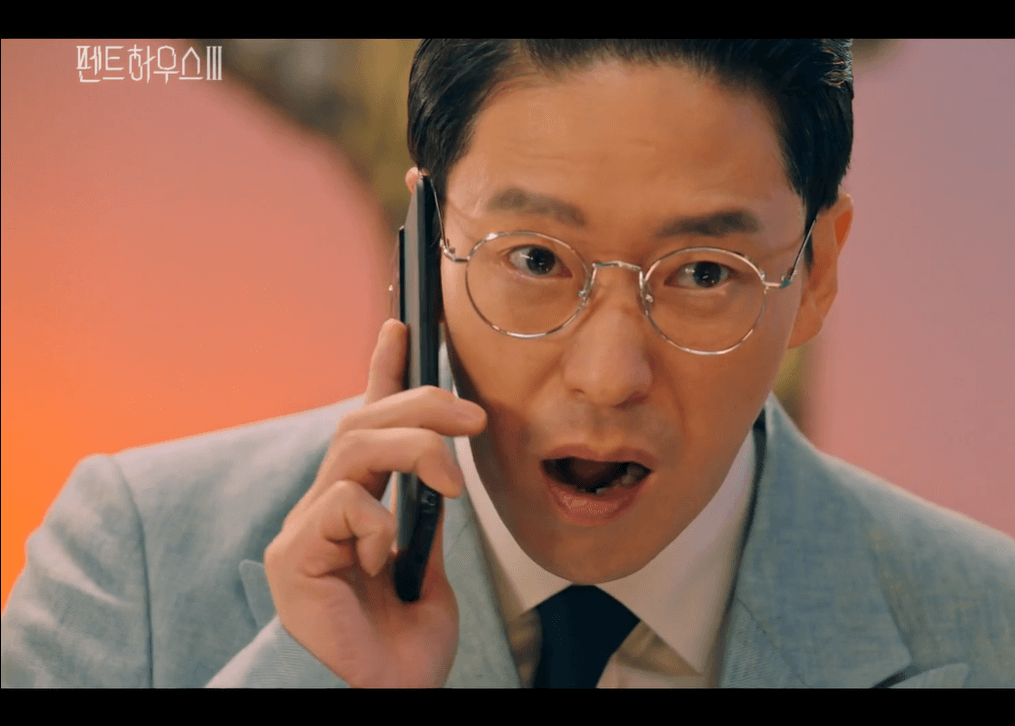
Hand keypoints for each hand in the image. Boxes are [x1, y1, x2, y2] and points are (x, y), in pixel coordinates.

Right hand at [264, 319, 485, 687]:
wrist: (379, 700)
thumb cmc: (398, 650)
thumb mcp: (427, 570)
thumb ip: (424, 521)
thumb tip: (441, 473)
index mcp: (359, 508)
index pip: (367, 423)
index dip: (383, 372)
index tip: (402, 327)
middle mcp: (325, 510)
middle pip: (362, 423)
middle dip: (421, 403)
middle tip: (474, 416)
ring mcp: (305, 531)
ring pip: (354, 448)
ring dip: (415, 449)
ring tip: (450, 479)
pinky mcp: (295, 556)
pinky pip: (345, 506)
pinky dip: (379, 525)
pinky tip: (384, 563)